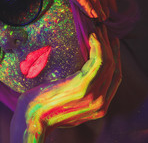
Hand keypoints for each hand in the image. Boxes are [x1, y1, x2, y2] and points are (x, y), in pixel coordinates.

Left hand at [10, 25, 120, 142]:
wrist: (32, 118)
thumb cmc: (43, 108)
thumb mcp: (68, 102)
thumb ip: (81, 93)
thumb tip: (82, 73)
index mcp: (99, 108)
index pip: (115, 78)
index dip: (115, 58)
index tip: (110, 42)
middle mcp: (101, 104)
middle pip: (113, 69)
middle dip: (111, 47)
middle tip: (104, 30)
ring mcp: (94, 97)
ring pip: (108, 63)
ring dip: (104, 43)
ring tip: (98, 29)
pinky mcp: (84, 87)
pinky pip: (99, 62)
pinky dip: (98, 46)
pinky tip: (92, 36)